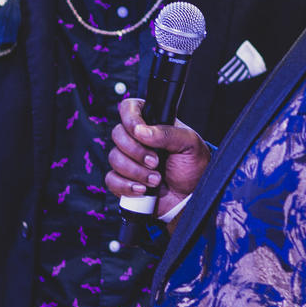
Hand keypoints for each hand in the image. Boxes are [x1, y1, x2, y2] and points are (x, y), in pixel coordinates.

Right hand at [105, 97, 209, 219]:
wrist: (192, 197)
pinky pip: (111, 179)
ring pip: (115, 158)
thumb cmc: (194, 168)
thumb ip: (167, 133)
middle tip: (156, 162)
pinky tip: (143, 190)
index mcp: (153, 124)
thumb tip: (141, 131)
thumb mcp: (189, 144)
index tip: (139, 131)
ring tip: (156, 180)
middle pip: (117, 134)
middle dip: (136, 151)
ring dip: (136, 172)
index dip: (130, 118)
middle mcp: (138, 140)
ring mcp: (130, 160)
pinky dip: (126, 186)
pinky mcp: (124, 180)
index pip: (130, 109)